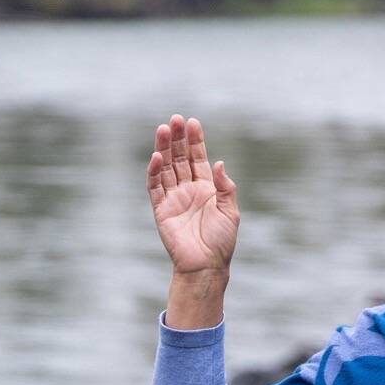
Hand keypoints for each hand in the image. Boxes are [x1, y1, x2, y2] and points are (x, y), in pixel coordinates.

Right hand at [146, 114, 239, 275]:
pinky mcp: (161, 210)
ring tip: (163, 129)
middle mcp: (188, 190)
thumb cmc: (221, 241)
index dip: (195, 141)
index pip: (198, 158)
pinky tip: (157, 156)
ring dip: (164, 148)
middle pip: (180, 158)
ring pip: (166, 167)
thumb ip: (225, 187)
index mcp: (206, 188)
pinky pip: (155, 187)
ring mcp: (173, 198)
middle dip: (178, 139)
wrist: (206, 265)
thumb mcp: (230, 211)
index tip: (193, 123)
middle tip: (175, 119)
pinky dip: (154, 171)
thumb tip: (218, 162)